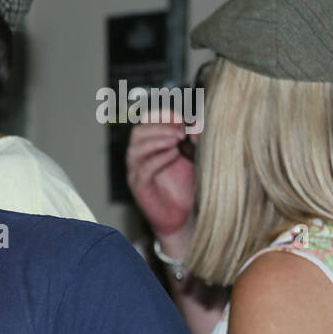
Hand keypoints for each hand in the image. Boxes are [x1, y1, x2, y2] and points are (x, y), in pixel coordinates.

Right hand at [126, 113, 196, 240]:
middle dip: (159, 127)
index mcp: (150, 147)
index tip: (182, 116)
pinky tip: (174, 155)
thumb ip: (194, 141)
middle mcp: (139, 158)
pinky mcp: (140, 189)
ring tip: (178, 139)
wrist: (185, 217)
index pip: (146, 123)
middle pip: (138, 133)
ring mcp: (136, 173)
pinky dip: (158, 159)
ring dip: (157, 140)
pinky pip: (143, 170)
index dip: (161, 116)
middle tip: (181, 129)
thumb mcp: (194, 158)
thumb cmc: (188, 186)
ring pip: (136, 149)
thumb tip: (196, 124)